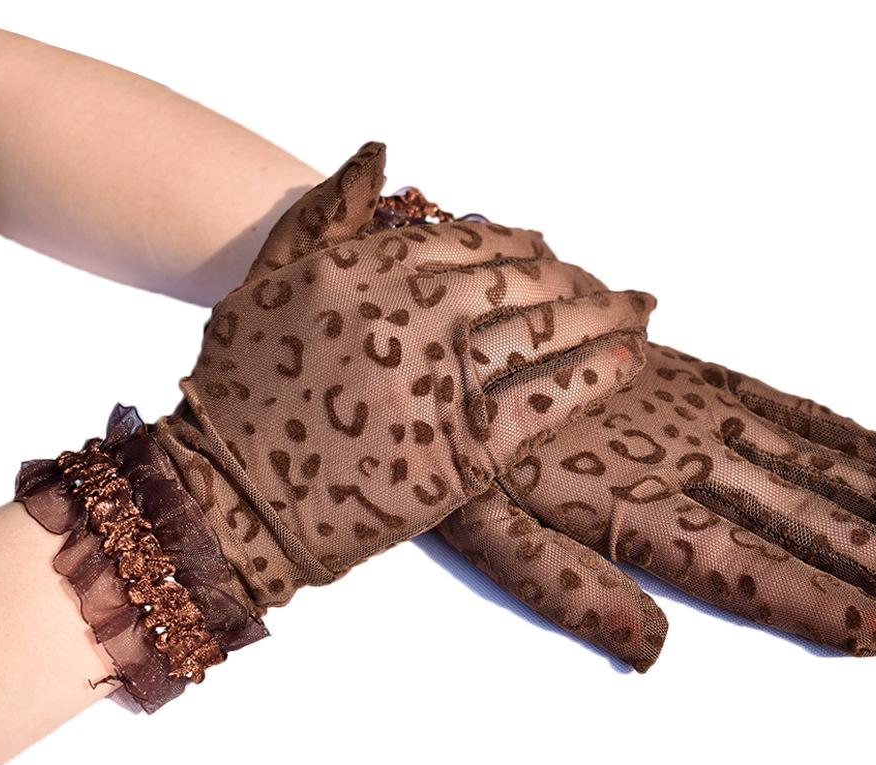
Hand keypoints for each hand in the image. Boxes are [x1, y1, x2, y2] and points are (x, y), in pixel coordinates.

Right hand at [156, 142, 655, 609]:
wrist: (231, 499)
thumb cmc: (242, 393)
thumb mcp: (267, 281)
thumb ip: (326, 211)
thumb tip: (381, 154)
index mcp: (368, 267)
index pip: (473, 238)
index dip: (524, 244)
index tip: (550, 252)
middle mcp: (411, 314)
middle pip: (523, 279)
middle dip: (578, 278)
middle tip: (610, 286)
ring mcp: (442, 382)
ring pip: (547, 331)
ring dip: (608, 315)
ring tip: (643, 310)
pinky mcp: (465, 451)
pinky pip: (550, 399)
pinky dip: (598, 373)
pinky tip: (631, 357)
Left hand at [439, 340, 875, 666]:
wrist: (454, 327)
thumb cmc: (459, 443)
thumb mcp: (486, 530)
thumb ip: (567, 588)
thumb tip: (652, 652)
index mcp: (631, 507)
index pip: (744, 569)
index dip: (819, 603)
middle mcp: (679, 458)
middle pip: (796, 517)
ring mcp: (690, 411)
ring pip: (802, 460)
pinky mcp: (685, 374)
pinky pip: (772, 399)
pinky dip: (830, 425)